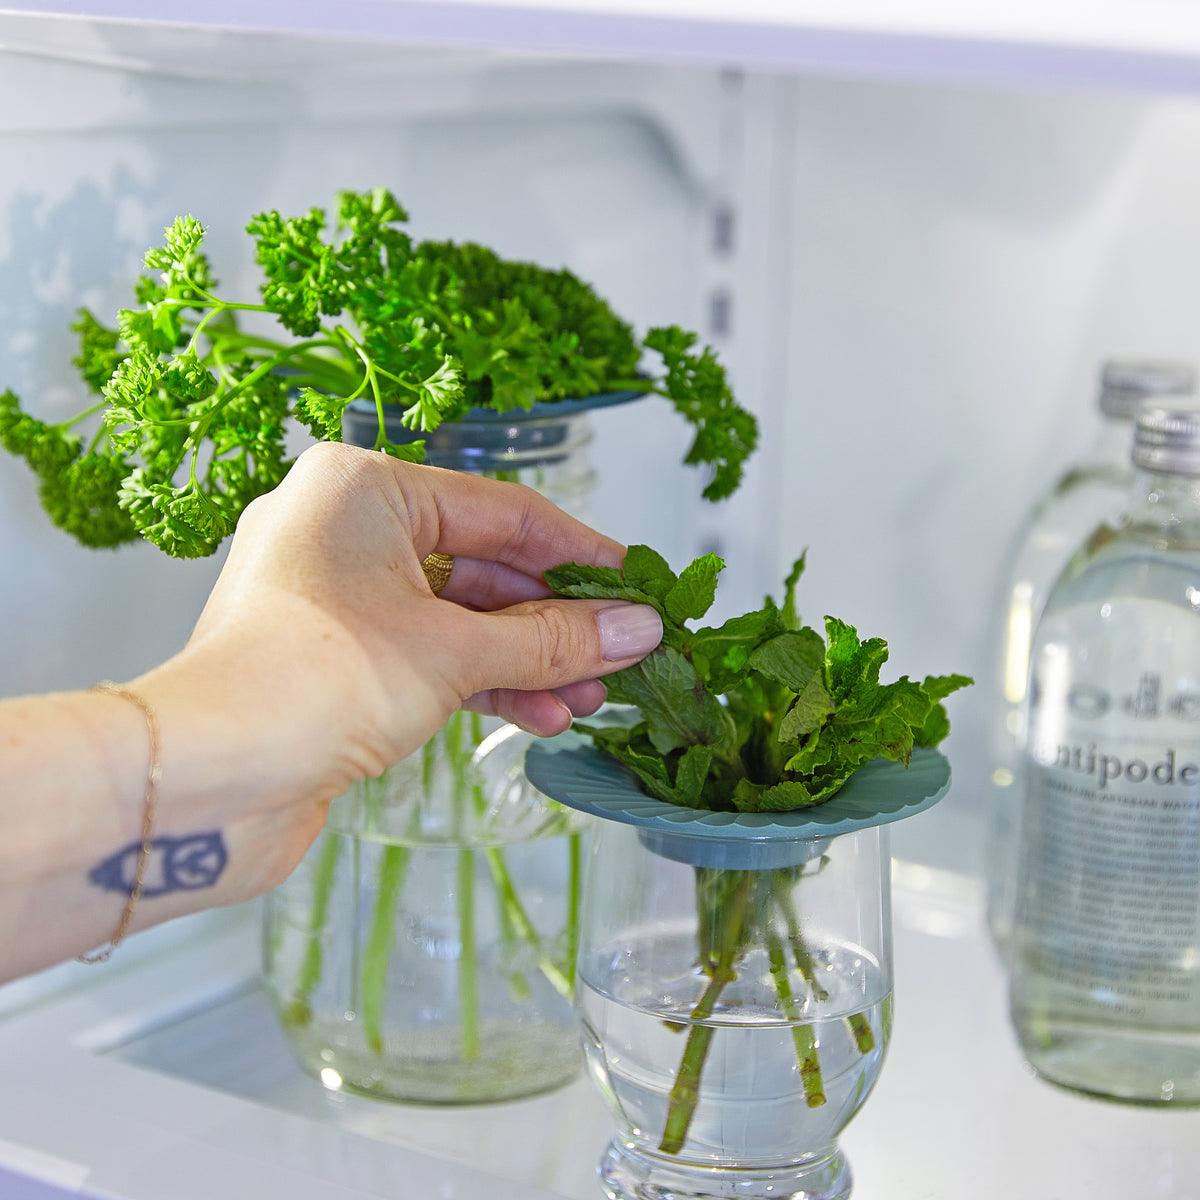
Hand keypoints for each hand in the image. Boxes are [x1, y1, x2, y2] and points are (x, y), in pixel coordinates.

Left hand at [131, 443, 661, 891]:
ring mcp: (335, 594)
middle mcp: (344, 528)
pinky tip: (540, 713)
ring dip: (528, 658)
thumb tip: (636, 627)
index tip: (636, 582)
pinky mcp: (334, 654)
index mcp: (362, 489)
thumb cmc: (306, 685)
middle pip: (483, 565)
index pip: (501, 510)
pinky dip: (484, 680)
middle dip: (555, 620)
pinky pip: (428, 652)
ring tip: (590, 697)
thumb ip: (554, 639)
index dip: (578, 552)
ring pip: (458, 616)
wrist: (204, 782)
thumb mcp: (454, 654)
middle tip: (622, 653)